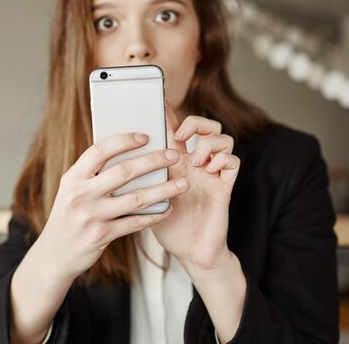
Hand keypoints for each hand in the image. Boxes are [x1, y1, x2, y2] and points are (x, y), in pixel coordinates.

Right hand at [36, 132, 189, 282]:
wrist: (55, 254)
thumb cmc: (70, 215)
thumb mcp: (73, 190)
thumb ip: (94, 174)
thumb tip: (130, 152)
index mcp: (73, 177)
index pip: (100, 151)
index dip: (124, 141)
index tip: (146, 136)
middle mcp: (80, 194)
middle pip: (123, 171)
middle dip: (153, 161)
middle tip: (174, 154)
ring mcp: (91, 216)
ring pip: (135, 198)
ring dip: (163, 189)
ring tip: (183, 183)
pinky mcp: (101, 236)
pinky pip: (135, 222)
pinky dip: (154, 215)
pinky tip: (168, 209)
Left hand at [151, 104, 239, 270]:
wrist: (188, 252)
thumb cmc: (167, 225)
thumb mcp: (147, 196)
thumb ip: (140, 176)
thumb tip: (115, 157)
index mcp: (175, 162)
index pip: (173, 129)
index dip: (167, 111)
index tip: (157, 96)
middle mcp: (195, 163)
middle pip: (204, 124)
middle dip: (194, 122)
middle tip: (181, 135)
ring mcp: (212, 173)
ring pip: (222, 137)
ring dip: (208, 143)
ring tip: (195, 160)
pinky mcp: (225, 186)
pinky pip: (232, 161)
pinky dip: (221, 160)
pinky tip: (208, 171)